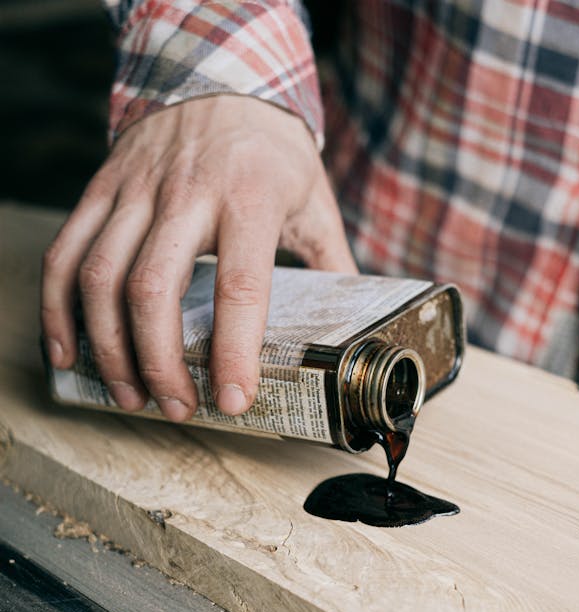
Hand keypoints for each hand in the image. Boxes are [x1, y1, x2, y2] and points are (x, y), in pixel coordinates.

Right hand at [41, 95, 355, 420]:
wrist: (218, 74)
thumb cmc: (270, 148)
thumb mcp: (313, 199)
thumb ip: (332, 264)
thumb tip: (356, 328)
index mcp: (250, 197)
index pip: (241, 286)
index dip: (233, 351)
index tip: (232, 399)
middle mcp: (187, 191)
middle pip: (153, 289)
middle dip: (160, 363)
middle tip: (177, 407)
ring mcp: (136, 189)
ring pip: (102, 277)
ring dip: (109, 348)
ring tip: (130, 395)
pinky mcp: (101, 189)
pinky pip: (66, 252)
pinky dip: (59, 309)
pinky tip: (68, 352)